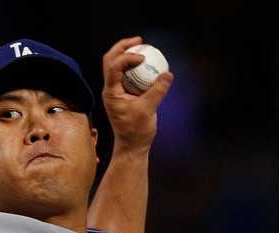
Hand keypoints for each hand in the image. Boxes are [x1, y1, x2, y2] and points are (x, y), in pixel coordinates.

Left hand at [101, 37, 173, 152]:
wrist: (132, 146)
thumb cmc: (136, 131)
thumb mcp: (148, 111)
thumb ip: (157, 92)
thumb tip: (168, 74)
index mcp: (111, 92)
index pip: (113, 66)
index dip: (127, 57)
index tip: (143, 58)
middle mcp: (110, 89)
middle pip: (110, 60)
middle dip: (123, 47)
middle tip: (139, 41)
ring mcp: (115, 90)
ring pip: (116, 65)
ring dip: (128, 54)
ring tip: (143, 46)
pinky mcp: (123, 93)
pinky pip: (127, 74)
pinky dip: (135, 66)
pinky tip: (148, 63)